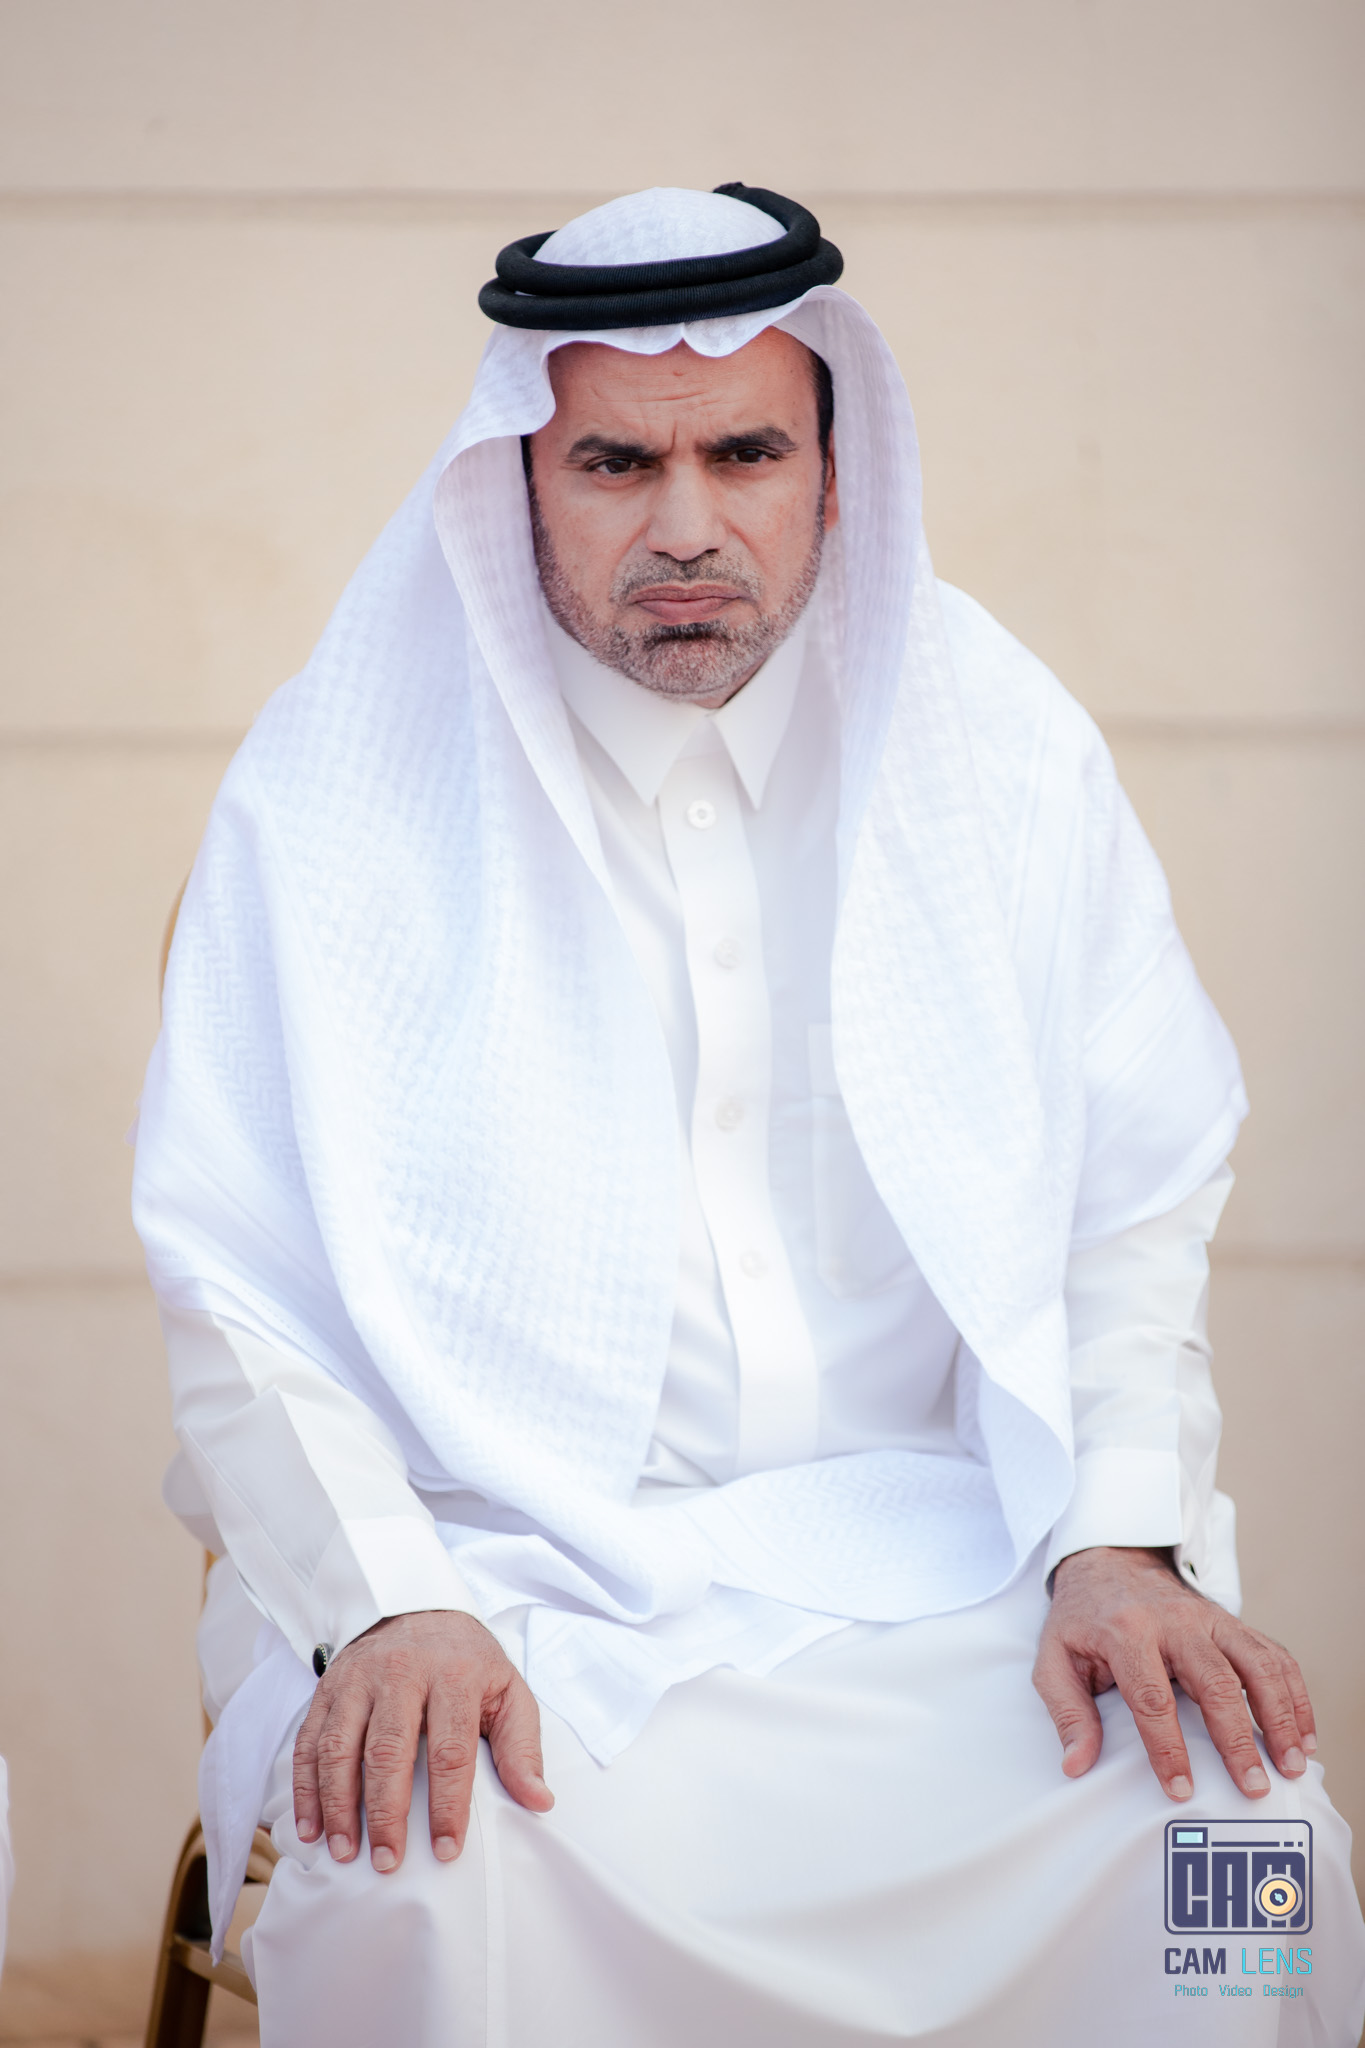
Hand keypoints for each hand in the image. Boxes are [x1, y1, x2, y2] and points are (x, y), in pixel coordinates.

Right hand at [292, 1610, 552, 1872]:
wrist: (419, 1607)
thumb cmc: (468, 1662)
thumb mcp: (508, 1692)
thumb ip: (522, 1747)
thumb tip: (539, 1800)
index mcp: (453, 1675)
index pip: (450, 1750)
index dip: (447, 1805)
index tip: (446, 1851)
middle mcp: (401, 1673)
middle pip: (388, 1751)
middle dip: (385, 1814)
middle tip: (388, 1862)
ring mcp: (358, 1679)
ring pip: (339, 1747)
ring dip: (338, 1806)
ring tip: (345, 1852)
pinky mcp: (328, 1688)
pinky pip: (308, 1740)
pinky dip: (305, 1788)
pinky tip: (310, 1828)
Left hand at [1033, 1545, 1315, 1801]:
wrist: (1108, 1562)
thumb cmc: (1082, 1619)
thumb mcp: (1055, 1659)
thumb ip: (1067, 1712)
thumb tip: (1077, 1764)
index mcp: (1126, 1632)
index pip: (1151, 1698)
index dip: (1167, 1748)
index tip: (1181, 1790)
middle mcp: (1174, 1622)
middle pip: (1215, 1682)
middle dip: (1237, 1739)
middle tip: (1254, 1787)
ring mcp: (1209, 1618)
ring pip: (1256, 1664)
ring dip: (1280, 1715)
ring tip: (1293, 1764)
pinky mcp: (1231, 1621)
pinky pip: (1273, 1654)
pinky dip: (1294, 1694)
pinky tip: (1303, 1734)